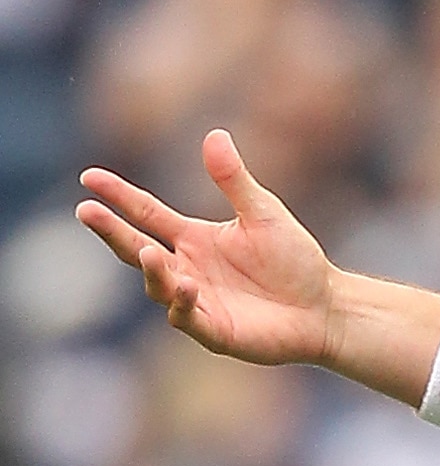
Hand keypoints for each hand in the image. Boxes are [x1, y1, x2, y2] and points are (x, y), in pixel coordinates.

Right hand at [77, 129, 335, 364]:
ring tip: (148, 252)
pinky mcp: (216, 331)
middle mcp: (187, 269)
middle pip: (137, 249)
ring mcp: (198, 302)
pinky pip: (188, 319)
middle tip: (86, 211)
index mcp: (193, 238)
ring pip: (158, 286)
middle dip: (111, 231)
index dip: (118, 197)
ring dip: (152, 270)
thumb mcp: (263, 213)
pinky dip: (183, 304)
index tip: (89, 177)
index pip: (145, 214)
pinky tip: (188, 285)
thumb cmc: (295, 260)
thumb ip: (234, 180)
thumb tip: (214, 134)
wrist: (325, 306)